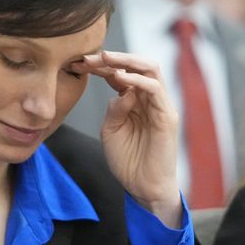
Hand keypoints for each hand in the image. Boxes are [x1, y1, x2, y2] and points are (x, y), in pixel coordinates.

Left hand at [71, 51, 181, 226]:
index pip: (120, 73)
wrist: (144, 187)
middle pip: (136, 65)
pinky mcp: (167, 115)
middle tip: (90, 56)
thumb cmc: (128, 160)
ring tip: (105, 58)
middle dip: (112, 58)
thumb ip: (115, 108)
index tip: (78, 63)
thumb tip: (120, 88)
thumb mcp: (111, 130)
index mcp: (135, 100)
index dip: (100, 66)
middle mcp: (149, 98)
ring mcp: (161, 105)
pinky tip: (119, 79)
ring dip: (126, 61)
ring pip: (150, 69)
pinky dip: (137, 80)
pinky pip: (155, 89)